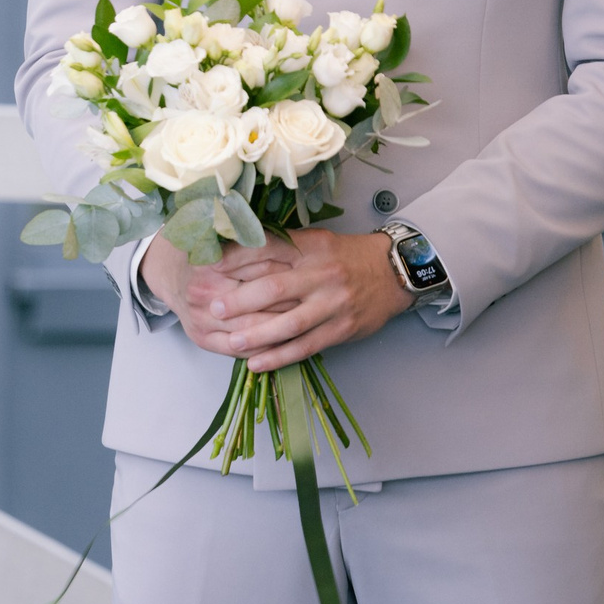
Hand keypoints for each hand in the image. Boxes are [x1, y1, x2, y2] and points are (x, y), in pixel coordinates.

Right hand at [140, 232, 297, 358]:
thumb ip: (252, 239)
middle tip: (318, 299)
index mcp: (212, 262)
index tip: (312, 273)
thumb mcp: (223, 236)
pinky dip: (267, 348)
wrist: (169, 274)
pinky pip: (242, 350)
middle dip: (294, 300)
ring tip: (310, 322)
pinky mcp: (202, 339)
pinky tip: (287, 342)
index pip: (262, 269)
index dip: (291, 271)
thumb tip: (293, 241)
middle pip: (261, 302)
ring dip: (284, 327)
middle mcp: (204, 291)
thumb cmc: (203, 252)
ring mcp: (201, 319)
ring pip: (255, 329)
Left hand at [144, 228, 409, 370]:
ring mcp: (333, 304)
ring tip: (230, 343)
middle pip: (276, 288)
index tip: (210, 266)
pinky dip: (279, 356)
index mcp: (310, 247)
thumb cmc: (343, 256)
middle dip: (242, 300)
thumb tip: (233, 250)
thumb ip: (280, 246)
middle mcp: (321, 274)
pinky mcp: (342, 329)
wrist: (393, 272)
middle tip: (214, 308)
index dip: (237, 258)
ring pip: (291, 323)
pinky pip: (306, 346)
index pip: (268, 249)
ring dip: (258, 336)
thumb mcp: (314, 240)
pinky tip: (256, 363)